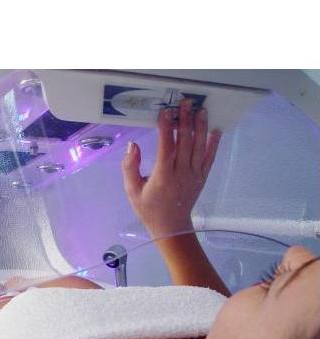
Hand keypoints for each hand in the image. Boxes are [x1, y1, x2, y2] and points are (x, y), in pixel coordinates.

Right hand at [121, 99, 221, 237]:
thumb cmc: (149, 209)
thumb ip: (130, 167)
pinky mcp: (201, 178)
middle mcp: (181, 173)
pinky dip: (213, 144)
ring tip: (201, 110)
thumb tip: (133, 145)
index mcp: (163, 176)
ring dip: (201, 127)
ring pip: (199, 147)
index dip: (166, 127)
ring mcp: (194, 175)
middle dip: (186, 120)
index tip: (165, 112)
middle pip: (185, 142)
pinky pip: (209, 159)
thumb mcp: (132, 191)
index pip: (166, 146)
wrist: (170, 227)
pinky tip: (216, 130)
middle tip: (186, 103)